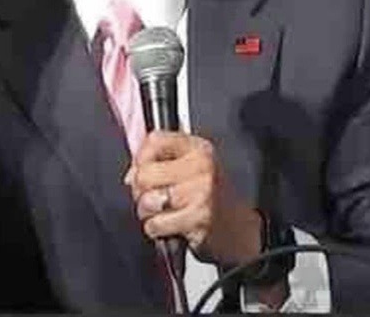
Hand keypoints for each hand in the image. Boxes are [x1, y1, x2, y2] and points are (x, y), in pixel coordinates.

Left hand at [124, 131, 263, 266]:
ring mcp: (201, 192)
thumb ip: (160, 160)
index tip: (144, 170)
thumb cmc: (210, 197)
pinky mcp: (197, 219)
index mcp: (198, 148)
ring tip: (163, 212)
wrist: (238, 230)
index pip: (154, 140)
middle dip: (140, 191)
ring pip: (147, 200)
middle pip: (144, 173)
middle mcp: (201, 166)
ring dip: (147, 212)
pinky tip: (170, 225)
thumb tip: (131, 175)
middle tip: (152, 197)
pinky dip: (156, 229)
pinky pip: (156, 224)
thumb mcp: (191, 167)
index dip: (140, 158)